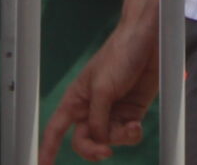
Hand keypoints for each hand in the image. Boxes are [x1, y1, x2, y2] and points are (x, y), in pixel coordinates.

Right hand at [38, 16, 157, 163]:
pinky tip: (137, 125)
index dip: (47, 149)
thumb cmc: (119, 56)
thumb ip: (98, 119)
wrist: (148, 43)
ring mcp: (112, 112)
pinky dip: (132, 134)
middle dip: (94, 150)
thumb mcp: (102, 89)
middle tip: (106, 152)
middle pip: (85, 141)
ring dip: (120, 137)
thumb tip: (100, 142)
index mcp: (76, 99)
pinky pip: (127, 135)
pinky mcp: (131, 113)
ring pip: (109, 140)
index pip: (56, 129)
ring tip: (131, 126)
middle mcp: (92, 109)